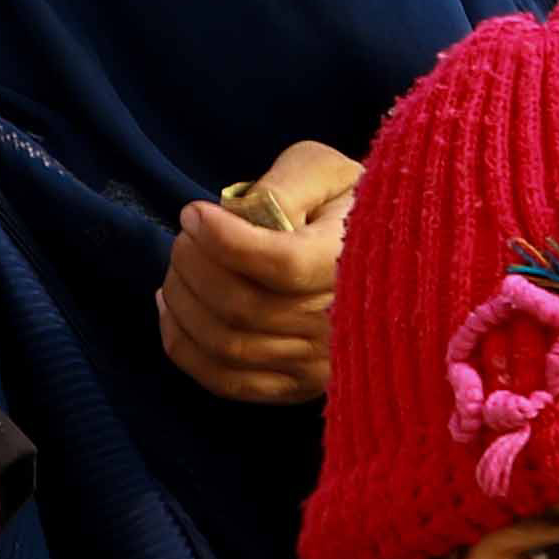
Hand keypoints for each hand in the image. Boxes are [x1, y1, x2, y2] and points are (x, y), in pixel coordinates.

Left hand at [159, 141, 358, 402]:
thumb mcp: (324, 171)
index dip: (223, 240)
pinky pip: (224, 380)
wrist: (387, 260)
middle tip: (184, 235)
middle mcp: (340, 325)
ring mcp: (318, 365)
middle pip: (242, 306)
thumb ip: (286, 185)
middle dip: (192, 264)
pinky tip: (172, 307)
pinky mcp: (296, 387)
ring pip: (225, 344)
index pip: (281, 265)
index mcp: (351, 264)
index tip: (193, 213)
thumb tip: (237, 215)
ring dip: (182, 301)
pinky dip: (183, 344)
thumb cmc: (344, 206)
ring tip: (178, 266)